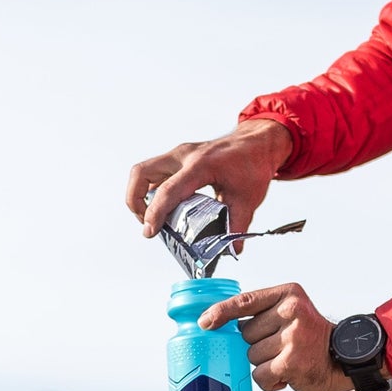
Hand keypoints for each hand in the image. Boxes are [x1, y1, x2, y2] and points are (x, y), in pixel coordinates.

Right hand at [125, 119, 293, 240]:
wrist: (256, 142)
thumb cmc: (253, 164)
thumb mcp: (249, 198)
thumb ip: (238, 224)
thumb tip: (232, 249)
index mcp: (200, 165)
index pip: (169, 190)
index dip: (155, 213)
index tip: (149, 232)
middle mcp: (183, 156)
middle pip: (141, 173)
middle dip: (135, 201)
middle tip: (148, 224)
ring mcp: (178, 155)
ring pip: (143, 172)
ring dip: (140, 196)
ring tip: (154, 219)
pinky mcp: (177, 158)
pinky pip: (154, 173)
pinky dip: (151, 191)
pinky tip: (166, 208)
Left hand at [204, 282, 350, 390]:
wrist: (344, 360)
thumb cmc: (312, 339)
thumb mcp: (292, 312)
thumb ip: (263, 313)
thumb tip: (221, 322)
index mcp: (289, 294)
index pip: (245, 301)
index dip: (220, 312)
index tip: (204, 322)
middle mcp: (292, 312)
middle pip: (245, 333)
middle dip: (257, 345)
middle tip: (282, 347)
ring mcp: (292, 337)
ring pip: (252, 356)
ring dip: (265, 364)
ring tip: (288, 360)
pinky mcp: (292, 362)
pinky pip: (261, 375)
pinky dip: (270, 381)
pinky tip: (288, 375)